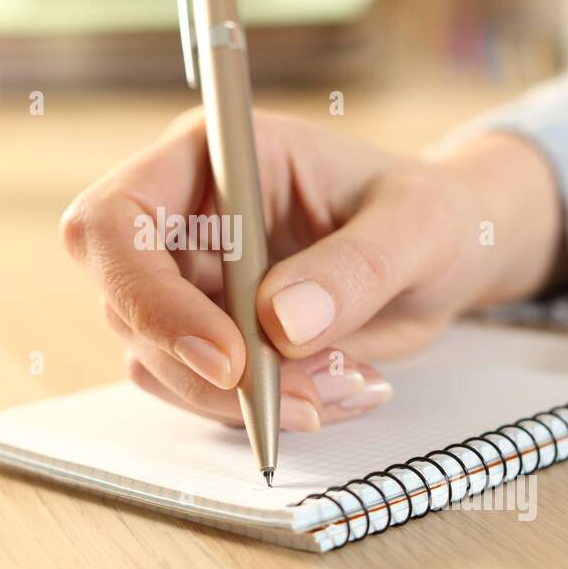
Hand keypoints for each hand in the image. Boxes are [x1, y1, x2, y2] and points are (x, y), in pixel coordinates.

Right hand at [61, 108, 563, 431]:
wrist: (450, 254)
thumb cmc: (431, 213)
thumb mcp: (417, 226)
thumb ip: (353, 267)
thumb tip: (279, 322)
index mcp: (211, 157)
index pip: (117, 220)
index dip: (146, 293)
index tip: (228, 356)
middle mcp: (183, 216)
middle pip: (126, 304)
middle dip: (207, 369)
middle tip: (305, 395)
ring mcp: (189, 281)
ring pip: (157, 361)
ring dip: (241, 398)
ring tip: (345, 382)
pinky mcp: (208, 335)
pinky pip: (198, 391)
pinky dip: (260, 411)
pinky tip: (335, 389)